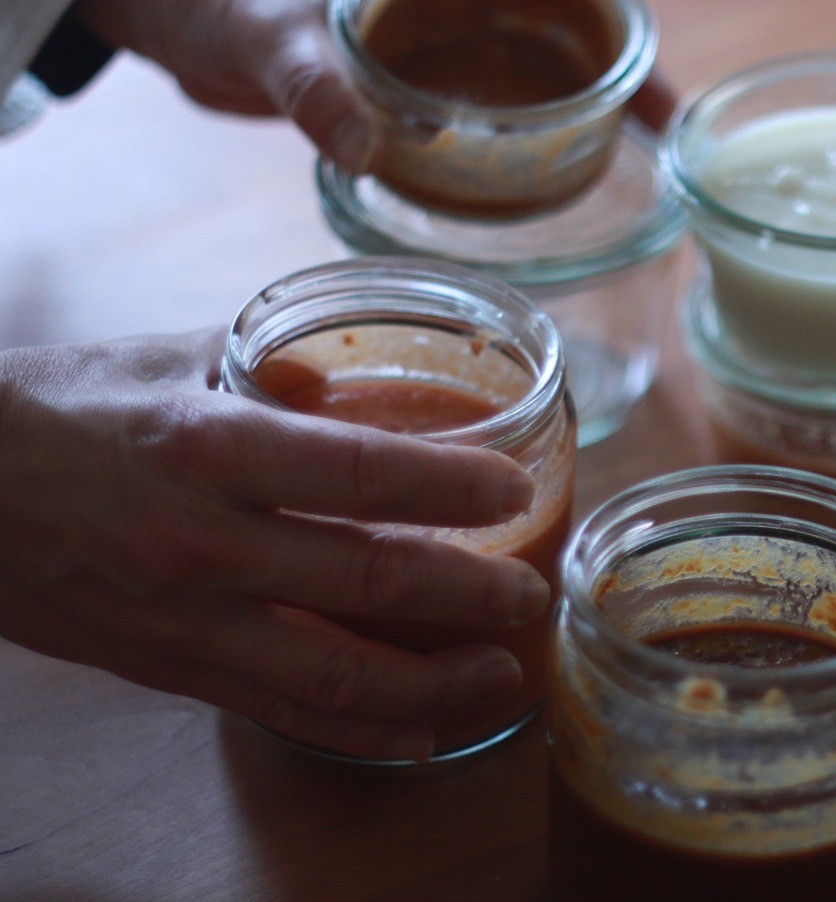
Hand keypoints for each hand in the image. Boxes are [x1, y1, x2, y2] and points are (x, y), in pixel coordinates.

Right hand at [0, 329, 546, 761]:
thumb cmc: (47, 410)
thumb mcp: (158, 358)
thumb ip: (265, 363)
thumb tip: (344, 381)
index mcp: (205, 445)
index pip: (356, 469)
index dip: (449, 483)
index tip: (514, 488)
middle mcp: (200, 541)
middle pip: (365, 578)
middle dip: (468, 593)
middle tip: (531, 595)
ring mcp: (180, 618)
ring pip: (330, 672)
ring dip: (431, 682)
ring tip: (502, 675)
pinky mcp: (162, 667)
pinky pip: (275, 710)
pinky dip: (355, 729)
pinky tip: (416, 734)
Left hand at [69, 0, 677, 170]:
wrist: (176, 9)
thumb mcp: (264, 35)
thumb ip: (311, 86)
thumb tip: (367, 150)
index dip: (617, 19)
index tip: (653, 82)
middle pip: (566, 13)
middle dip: (618, 68)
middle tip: (657, 137)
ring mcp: (440, 15)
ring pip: (537, 50)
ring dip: (581, 97)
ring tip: (624, 158)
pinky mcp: (420, 58)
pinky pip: (496, 83)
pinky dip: (532, 120)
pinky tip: (547, 169)